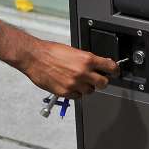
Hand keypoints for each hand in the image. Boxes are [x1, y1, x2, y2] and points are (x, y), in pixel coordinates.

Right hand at [0, 20, 118, 97]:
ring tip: (79, 81)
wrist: (34, 57)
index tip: (115, 72)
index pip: (109, 67)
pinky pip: (78, 96)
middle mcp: (82, 72)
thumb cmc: (51, 51)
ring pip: (90, 91)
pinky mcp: (65, 92)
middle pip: (103, 83)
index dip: (114, 70)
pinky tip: (71, 85)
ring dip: (87, 87)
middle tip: (98, 79)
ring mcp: (74, 83)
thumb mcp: (74, 51)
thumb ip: (86, 59)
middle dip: (102, 81)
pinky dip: (76, 93)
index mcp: (86, 59)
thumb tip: (97, 65)